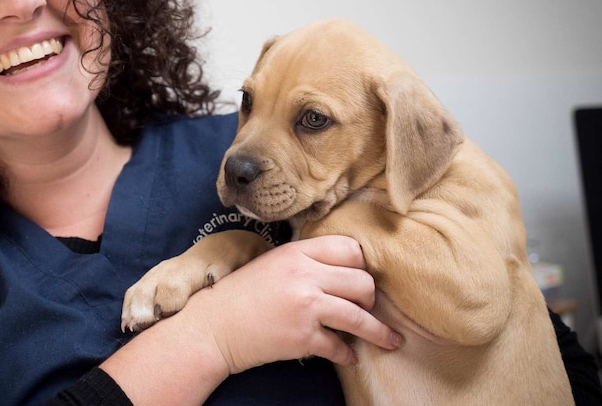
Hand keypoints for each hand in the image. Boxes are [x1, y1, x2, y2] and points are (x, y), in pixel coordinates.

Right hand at [182, 234, 401, 373]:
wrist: (213, 327)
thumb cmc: (240, 294)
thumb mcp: (272, 263)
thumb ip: (305, 261)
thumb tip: (343, 270)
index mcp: (297, 252)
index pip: (350, 249)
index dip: (361, 265)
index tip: (360, 278)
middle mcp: (305, 275)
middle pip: (363, 282)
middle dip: (370, 299)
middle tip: (365, 307)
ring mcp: (306, 307)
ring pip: (360, 316)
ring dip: (379, 332)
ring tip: (391, 341)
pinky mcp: (303, 338)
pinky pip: (340, 347)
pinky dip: (348, 354)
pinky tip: (348, 356)